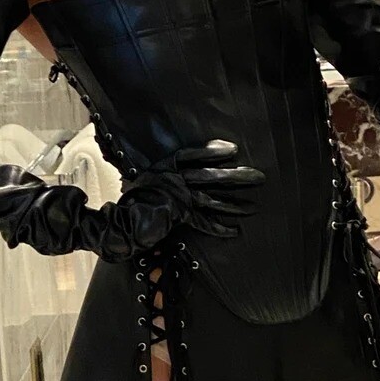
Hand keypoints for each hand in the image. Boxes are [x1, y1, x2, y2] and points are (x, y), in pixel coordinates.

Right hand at [80, 139, 263, 261]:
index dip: (212, 151)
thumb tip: (179, 173)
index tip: (232, 149)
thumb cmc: (131, 200)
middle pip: (210, 175)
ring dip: (233, 204)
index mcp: (164, 167)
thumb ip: (163, 175)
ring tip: (253, 207)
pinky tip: (235, 231)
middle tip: (259, 176)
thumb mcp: (147, 179)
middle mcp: (174, 180)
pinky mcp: (179, 216)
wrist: (120, 221)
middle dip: (236, 176)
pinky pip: (203, 222)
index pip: (192, 155)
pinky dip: (218, 227)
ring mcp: (178, 198)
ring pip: (211, 200)